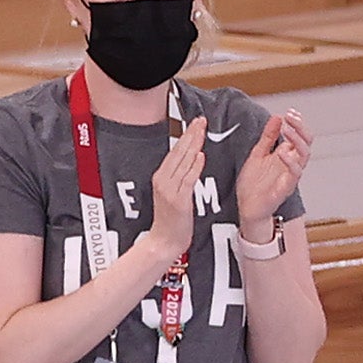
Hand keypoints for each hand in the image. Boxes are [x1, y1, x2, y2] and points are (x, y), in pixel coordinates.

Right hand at [138, 115, 204, 272]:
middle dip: (190, 135)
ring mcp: (169, 190)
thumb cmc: (170, 221)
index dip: (186, 136)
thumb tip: (191, 160)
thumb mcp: (172, 195)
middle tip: (200, 120)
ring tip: (202, 131)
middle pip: (178, 153)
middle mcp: (163, 181)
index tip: (196, 123)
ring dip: (193, 145)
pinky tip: (199, 156)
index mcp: (161, 178)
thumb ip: (180, 177)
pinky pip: (187, 180)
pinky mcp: (178, 200)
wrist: (164, 242)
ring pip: (183, 163)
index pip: (175, 152)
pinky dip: (193, 167)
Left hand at [238, 106, 309, 233]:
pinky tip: (283, 152)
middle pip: (306, 142)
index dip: (297, 123)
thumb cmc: (254, 184)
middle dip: (300, 128)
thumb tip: (277, 117)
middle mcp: (292, 164)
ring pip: (304, 155)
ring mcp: (291, 175)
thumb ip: (267, 137)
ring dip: (298, 140)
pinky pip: (294, 173)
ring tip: (288, 129)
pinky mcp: (286, 187)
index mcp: (286, 155)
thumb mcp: (257, 155)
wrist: (247, 208)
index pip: (299, 135)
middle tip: (291, 117)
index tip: (289, 112)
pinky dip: (290, 162)